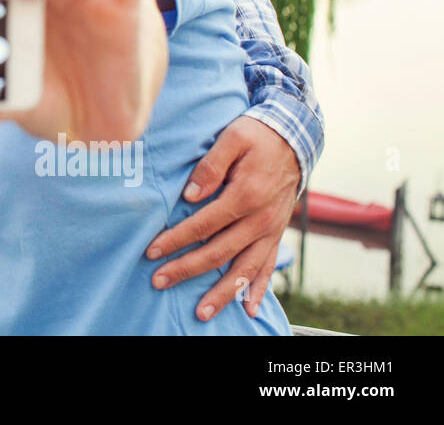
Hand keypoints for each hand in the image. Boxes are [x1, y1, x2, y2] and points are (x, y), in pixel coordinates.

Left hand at [145, 115, 300, 319]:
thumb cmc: (257, 134)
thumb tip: (189, 195)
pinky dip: (258, 289)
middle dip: (187, 269)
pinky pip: (268, 266)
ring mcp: (271, 229)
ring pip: (244, 269)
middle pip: (218, 252)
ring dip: (222, 293)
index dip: (175, 239)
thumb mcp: (232, 137)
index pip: (203, 224)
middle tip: (158, 281)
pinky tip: (248, 309)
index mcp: (246, 195)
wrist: (295, 136)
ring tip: (201, 313)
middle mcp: (261, 218)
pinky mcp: (276, 232)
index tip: (151, 251)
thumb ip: (211, 165)